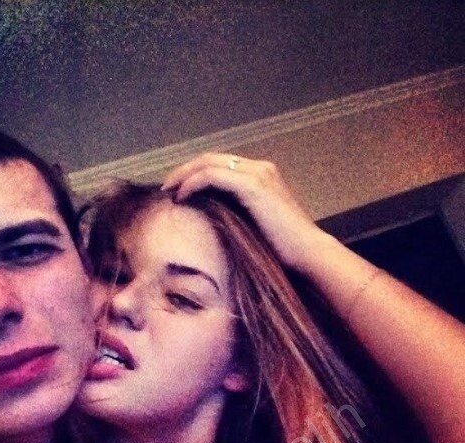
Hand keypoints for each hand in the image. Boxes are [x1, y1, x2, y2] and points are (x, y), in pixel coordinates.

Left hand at [162, 153, 329, 271]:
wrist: (308, 253)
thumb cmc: (284, 249)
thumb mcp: (256, 225)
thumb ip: (237, 214)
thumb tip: (210, 217)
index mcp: (262, 175)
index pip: (221, 165)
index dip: (195, 173)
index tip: (177, 189)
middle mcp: (260, 168)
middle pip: (211, 158)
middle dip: (185, 170)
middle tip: (167, 187)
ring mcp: (257, 174)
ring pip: (208, 162)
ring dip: (184, 175)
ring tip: (169, 191)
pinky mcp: (253, 185)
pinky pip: (212, 175)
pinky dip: (192, 183)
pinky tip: (181, 197)